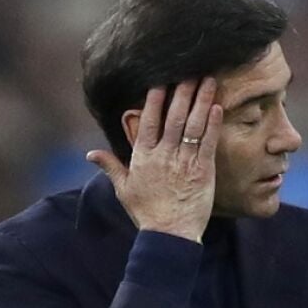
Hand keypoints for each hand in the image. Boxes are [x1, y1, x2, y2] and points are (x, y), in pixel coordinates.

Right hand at [86, 78, 221, 242]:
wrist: (169, 235)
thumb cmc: (147, 213)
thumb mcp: (124, 189)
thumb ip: (110, 167)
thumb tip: (90, 155)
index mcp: (143, 157)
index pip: (148, 122)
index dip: (155, 100)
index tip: (162, 82)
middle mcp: (163, 155)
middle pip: (174, 117)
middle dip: (182, 92)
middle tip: (191, 72)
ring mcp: (184, 162)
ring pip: (193, 125)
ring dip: (201, 101)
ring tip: (209, 81)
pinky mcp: (202, 171)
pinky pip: (208, 143)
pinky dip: (213, 124)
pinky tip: (217, 107)